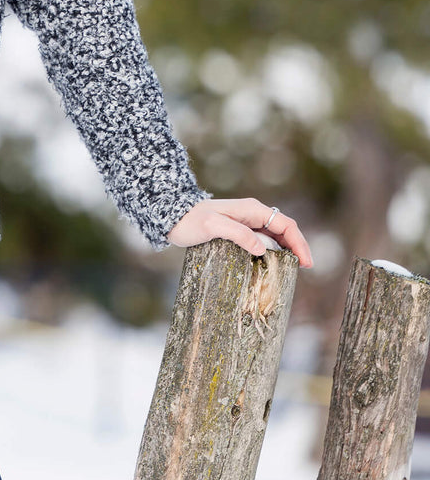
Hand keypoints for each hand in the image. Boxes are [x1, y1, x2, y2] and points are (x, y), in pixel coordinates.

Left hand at [167, 197, 312, 268]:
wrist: (173, 216)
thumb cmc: (191, 221)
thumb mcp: (213, 226)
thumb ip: (238, 234)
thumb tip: (261, 249)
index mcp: (252, 209)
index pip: (285, 225)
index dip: (299, 243)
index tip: (306, 263)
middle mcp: (252, 213)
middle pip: (284, 230)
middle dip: (297, 247)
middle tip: (304, 269)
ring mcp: (245, 221)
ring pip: (274, 235)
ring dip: (286, 250)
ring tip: (292, 269)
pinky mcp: (237, 230)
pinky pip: (261, 240)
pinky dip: (272, 251)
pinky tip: (271, 264)